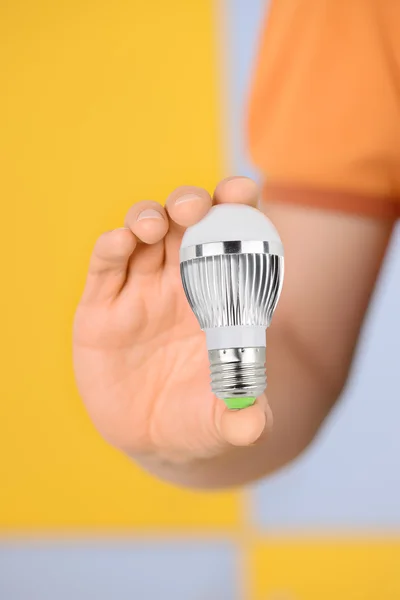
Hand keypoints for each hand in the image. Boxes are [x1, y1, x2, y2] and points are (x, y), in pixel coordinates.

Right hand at [73, 177, 269, 468]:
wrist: (156, 437)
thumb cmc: (200, 419)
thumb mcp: (224, 423)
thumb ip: (240, 419)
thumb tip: (253, 424)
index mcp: (220, 297)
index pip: (230, 239)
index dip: (235, 210)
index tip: (241, 191)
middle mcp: (179, 284)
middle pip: (184, 226)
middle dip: (189, 205)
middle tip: (194, 207)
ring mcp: (138, 293)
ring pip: (141, 236)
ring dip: (146, 218)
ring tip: (153, 224)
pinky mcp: (101, 310)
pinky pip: (105, 268)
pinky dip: (111, 249)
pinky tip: (120, 243)